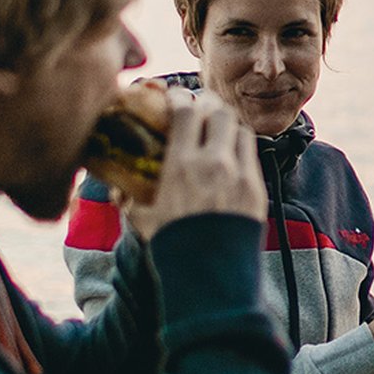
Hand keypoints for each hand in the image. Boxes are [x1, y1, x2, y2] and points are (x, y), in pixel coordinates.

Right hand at [125, 89, 265, 238]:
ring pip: (240, 129)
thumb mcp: (143, 221)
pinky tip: (232, 154)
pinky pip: (252, 153)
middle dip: (209, 106)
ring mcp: (240, 174)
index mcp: (181, 166)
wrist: (211, 276)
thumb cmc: (172, 248)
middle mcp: (213, 163)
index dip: (180, 97)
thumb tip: (115, 190)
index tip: (175, 97)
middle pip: (218, 112)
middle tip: (200, 109)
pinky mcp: (257, 187)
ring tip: (218, 130)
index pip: (185, 111)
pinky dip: (241, 147)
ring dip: (228, 125)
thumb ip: (129, 200)